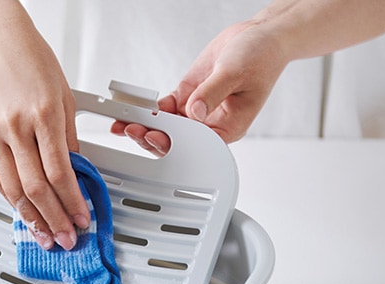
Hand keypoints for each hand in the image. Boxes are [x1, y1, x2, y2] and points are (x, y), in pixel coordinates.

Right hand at [0, 15, 89, 250]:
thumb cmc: (33, 63)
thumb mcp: (64, 97)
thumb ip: (69, 139)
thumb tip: (75, 174)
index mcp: (43, 114)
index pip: (60, 172)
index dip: (72, 202)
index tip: (81, 218)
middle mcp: (14, 124)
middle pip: (36, 187)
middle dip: (53, 219)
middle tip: (65, 238)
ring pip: (11, 189)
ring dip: (30, 217)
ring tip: (44, 234)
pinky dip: (9, 198)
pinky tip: (22, 211)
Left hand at [112, 20, 287, 145]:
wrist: (260, 37)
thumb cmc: (262, 58)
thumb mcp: (237, 74)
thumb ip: (213, 92)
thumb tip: (194, 110)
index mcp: (227, 128)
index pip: (195, 145)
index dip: (171, 144)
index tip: (153, 136)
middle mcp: (209, 124)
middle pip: (175, 139)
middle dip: (151, 136)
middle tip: (130, 129)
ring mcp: (196, 111)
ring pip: (165, 125)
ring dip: (144, 124)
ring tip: (122, 123)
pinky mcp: (187, 96)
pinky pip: (164, 108)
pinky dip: (149, 108)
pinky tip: (134, 109)